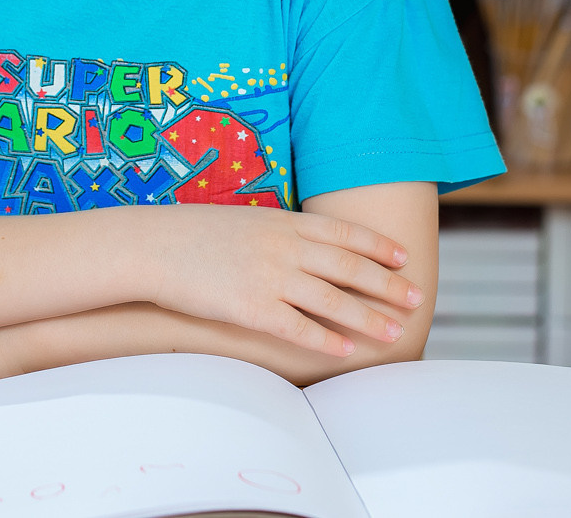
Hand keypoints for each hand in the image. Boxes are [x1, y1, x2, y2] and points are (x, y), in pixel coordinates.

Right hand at [140, 205, 421, 357]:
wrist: (153, 245)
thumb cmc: (193, 233)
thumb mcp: (244, 219)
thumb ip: (278, 231)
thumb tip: (303, 244)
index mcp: (283, 222)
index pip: (344, 233)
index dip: (378, 247)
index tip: (404, 258)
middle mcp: (284, 247)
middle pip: (350, 268)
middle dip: (388, 284)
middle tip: (417, 297)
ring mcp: (270, 277)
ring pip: (333, 300)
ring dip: (369, 318)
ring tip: (394, 332)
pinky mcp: (251, 308)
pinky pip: (298, 328)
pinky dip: (326, 340)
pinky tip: (347, 350)